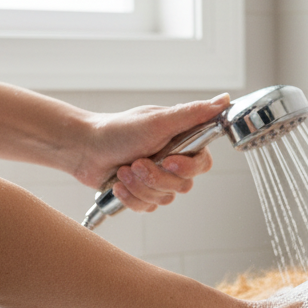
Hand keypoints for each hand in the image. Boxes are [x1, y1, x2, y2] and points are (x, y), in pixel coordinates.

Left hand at [75, 93, 229, 211]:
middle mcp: (172, 162)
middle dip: (155, 177)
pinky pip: (148, 207)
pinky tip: (118, 184)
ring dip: (140, 186)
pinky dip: (131, 197)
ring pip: (165, 198)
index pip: (202, 164)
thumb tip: (223, 100)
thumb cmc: (117, 130)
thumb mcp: (159, 121)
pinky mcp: (143, 194)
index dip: (188, 168)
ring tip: (123, 170)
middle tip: (136, 162)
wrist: (84, 148)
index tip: (169, 161)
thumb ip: (193, 114)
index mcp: (181, 143)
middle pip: (183, 185)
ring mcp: (157, 180)